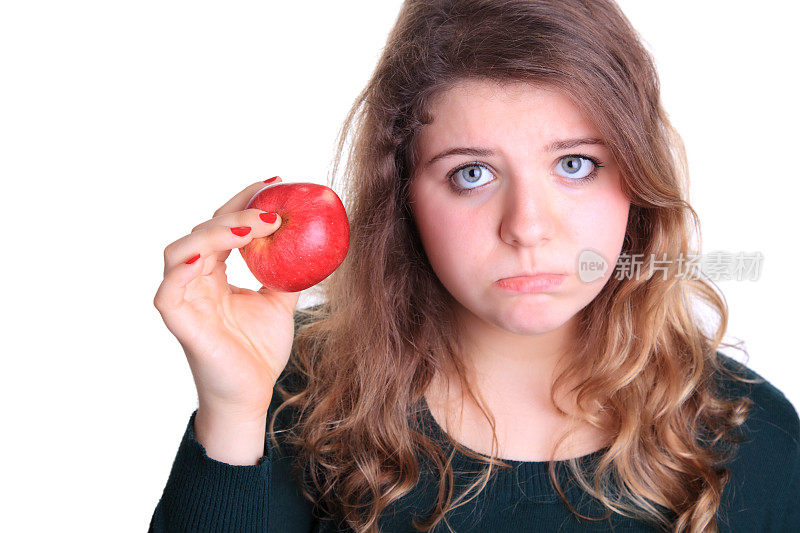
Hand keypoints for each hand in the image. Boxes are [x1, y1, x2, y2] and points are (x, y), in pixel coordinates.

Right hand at [154, 178, 300, 418]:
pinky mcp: (178, 322)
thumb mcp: (280, 302)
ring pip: (180, 251)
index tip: (275, 183)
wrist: (253, 394)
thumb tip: (312, 242)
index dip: (244, 201)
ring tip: (251, 228)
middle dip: (236, 213)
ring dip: (214, 234)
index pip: (222, 226)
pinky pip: (168, 291)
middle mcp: (195, 281)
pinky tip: (208, 256)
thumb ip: (286, 272)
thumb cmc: (259, 351)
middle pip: (203, 231)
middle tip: (271, 207)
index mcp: (215, 274)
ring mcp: (184, 300)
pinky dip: (183, 269)